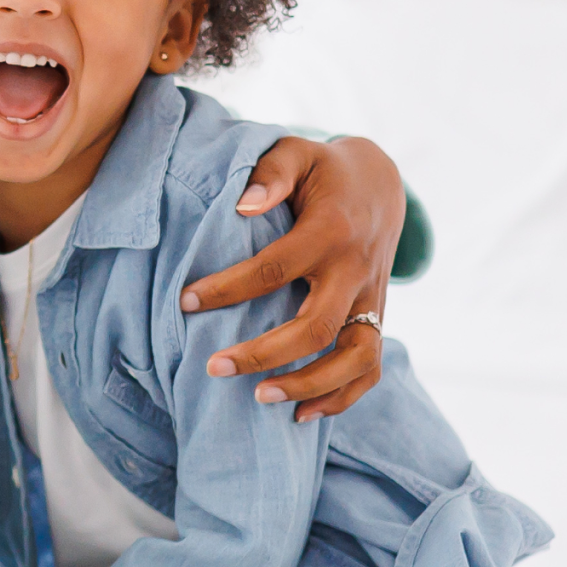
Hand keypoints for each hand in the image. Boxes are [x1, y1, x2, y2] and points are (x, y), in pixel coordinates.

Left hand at [179, 134, 403, 421]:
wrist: (381, 183)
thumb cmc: (322, 170)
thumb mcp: (296, 152)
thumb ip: (270, 173)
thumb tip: (242, 206)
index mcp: (331, 230)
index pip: (275, 268)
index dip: (228, 288)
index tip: (186, 302)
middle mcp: (357, 270)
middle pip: (317, 326)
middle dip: (264, 353)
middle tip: (213, 366)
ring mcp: (373, 299)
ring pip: (355, 358)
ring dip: (309, 385)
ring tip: (259, 398)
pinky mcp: (379, 317)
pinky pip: (371, 368)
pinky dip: (341, 397)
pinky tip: (301, 415)